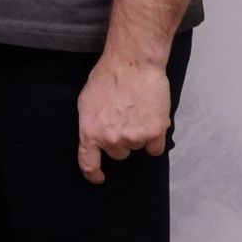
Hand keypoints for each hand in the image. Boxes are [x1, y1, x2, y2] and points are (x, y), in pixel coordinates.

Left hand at [75, 54, 169, 182]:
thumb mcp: (86, 101)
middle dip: (121, 140)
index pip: (88, 163)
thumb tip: (95, 137)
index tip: (99, 178)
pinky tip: (152, 121)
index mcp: (90, 132)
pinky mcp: (154, 132)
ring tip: (138, 111)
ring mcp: (134, 138)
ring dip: (138, 136)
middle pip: (118, 153)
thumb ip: (91, 124)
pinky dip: (155, 139)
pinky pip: (155, 149)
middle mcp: (111, 139)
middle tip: (125, 118)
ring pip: (137, 148)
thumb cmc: (109, 75)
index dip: (94, 174)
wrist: (133, 63)